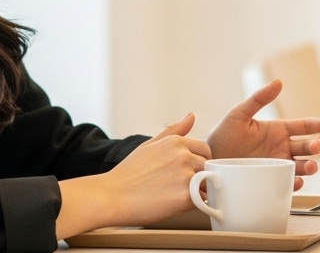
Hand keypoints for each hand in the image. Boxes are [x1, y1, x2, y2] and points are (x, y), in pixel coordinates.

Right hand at [55, 112, 211, 238]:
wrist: (111, 197)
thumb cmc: (127, 174)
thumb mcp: (149, 145)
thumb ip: (174, 130)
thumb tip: (191, 115)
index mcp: (176, 142)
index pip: (204, 149)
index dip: (198, 162)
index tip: (187, 171)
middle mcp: (184, 156)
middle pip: (208, 166)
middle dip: (200, 176)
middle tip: (179, 186)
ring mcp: (186, 176)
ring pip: (208, 183)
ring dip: (199, 191)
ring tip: (176, 196)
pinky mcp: (186, 197)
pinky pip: (202, 201)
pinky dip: (195, 205)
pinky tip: (178, 205)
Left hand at [207, 80, 319, 189]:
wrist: (208, 161)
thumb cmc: (223, 136)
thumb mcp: (239, 114)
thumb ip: (259, 99)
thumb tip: (278, 82)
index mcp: (278, 130)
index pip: (305, 126)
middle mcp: (281, 148)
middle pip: (306, 147)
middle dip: (314, 147)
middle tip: (315, 147)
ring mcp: (277, 165)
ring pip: (301, 166)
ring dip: (309, 166)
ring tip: (309, 167)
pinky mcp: (270, 181)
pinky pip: (287, 183)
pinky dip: (294, 184)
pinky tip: (295, 181)